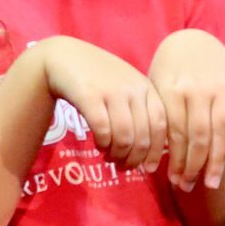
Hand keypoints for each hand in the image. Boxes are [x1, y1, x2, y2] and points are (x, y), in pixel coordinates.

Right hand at [38, 37, 167, 172]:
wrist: (63, 57)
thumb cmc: (97, 77)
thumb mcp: (125, 87)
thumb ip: (139, 110)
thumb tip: (148, 150)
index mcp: (146, 87)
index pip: (161, 126)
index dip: (156, 151)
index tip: (148, 168)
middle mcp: (132, 89)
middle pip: (143, 136)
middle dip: (134, 159)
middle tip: (123, 167)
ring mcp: (111, 91)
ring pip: (124, 137)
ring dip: (117, 155)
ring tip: (109, 158)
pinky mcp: (89, 96)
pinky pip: (103, 130)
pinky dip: (102, 144)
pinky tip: (98, 145)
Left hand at [148, 29, 224, 191]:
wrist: (192, 38)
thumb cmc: (168, 71)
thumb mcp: (155, 88)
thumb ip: (158, 117)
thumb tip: (151, 157)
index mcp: (172, 91)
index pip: (174, 135)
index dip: (174, 161)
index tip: (172, 181)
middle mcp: (196, 90)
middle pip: (197, 137)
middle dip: (193, 167)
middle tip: (188, 187)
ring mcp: (219, 87)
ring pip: (220, 130)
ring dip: (217, 160)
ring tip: (212, 183)